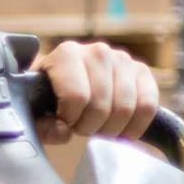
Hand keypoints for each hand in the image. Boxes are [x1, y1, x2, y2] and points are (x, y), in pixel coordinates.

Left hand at [35, 40, 157, 145]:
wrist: (64, 84)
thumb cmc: (46, 97)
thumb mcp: (34, 110)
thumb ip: (41, 126)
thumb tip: (63, 132)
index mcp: (67, 54)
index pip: (76, 96)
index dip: (70, 119)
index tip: (63, 121)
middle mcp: (98, 51)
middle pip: (101, 106)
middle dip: (89, 126)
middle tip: (80, 127)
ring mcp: (123, 59)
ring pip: (126, 108)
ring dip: (110, 128)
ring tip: (97, 126)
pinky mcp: (142, 72)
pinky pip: (149, 106)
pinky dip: (136, 126)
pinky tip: (121, 131)